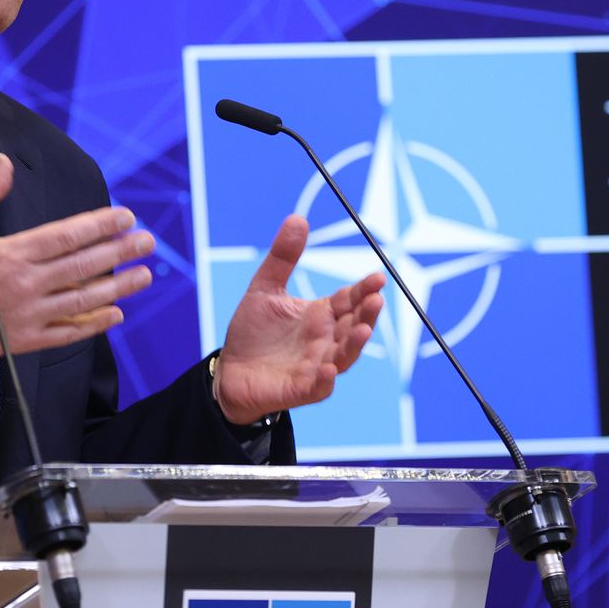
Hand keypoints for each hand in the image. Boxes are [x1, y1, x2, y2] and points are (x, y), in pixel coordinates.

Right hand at [0, 154, 154, 366]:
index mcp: (12, 254)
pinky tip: (116, 313)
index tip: (125, 216)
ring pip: (85, 300)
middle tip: (146, 241)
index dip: (101, 225)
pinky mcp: (28, 339)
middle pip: (85, 265)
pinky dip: (96, 324)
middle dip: (120, 251)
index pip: (68, 235)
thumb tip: (5, 162)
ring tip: (144, 275)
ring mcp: (30, 315)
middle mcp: (26, 285)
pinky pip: (70, 332)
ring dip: (119, 287)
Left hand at [215, 215, 385, 424]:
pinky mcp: (299, 389)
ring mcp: (315, 366)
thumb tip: (297, 217)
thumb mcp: (265, 289)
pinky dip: (325, 380)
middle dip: (366, 314)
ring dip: (355, 345)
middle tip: (375, 299)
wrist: (230, 371)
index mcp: (320, 315)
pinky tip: (328, 368)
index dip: (364, 289)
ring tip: (364, 329)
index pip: (348, 300)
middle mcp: (324, 341)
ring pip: (344, 356)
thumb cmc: (253, 333)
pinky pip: (318, 387)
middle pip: (353, 327)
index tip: (378, 277)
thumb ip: (283, 257)